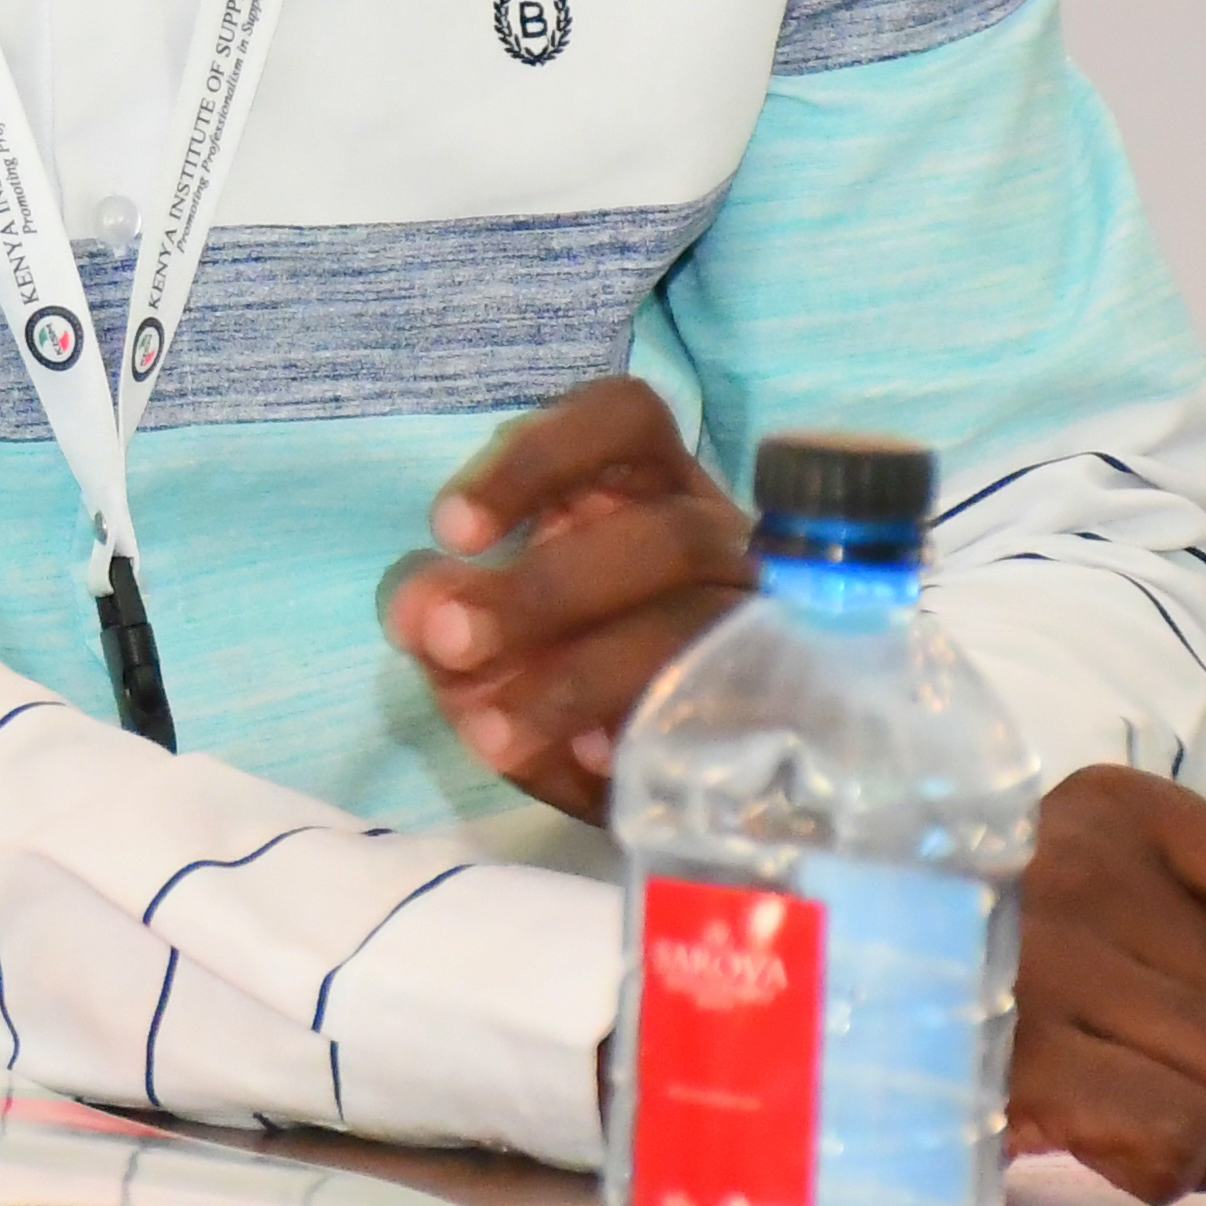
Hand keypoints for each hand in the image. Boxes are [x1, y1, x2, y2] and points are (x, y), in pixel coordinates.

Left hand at [377, 378, 754, 823]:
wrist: (664, 784)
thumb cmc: (561, 680)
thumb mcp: (491, 644)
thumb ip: (449, 619)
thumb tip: (417, 614)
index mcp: (649, 489)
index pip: (625, 421)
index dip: (539, 460)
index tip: (450, 529)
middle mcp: (721, 540)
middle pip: (665, 538)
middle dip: (542, 592)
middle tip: (447, 644)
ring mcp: (768, 623)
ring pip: (699, 625)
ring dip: (578, 678)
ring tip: (491, 734)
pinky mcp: (788, 709)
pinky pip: (734, 714)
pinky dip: (644, 730)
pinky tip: (591, 761)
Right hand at [1010, 764, 1205, 1200]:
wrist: (787, 976)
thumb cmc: (967, 960)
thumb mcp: (1090, 902)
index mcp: (1122, 810)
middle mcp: (1084, 865)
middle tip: (1176, 1104)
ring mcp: (1041, 955)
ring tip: (1122, 1119)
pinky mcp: (1011, 1051)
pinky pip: (1176, 1136)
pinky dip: (1157, 1168)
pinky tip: (1087, 1140)